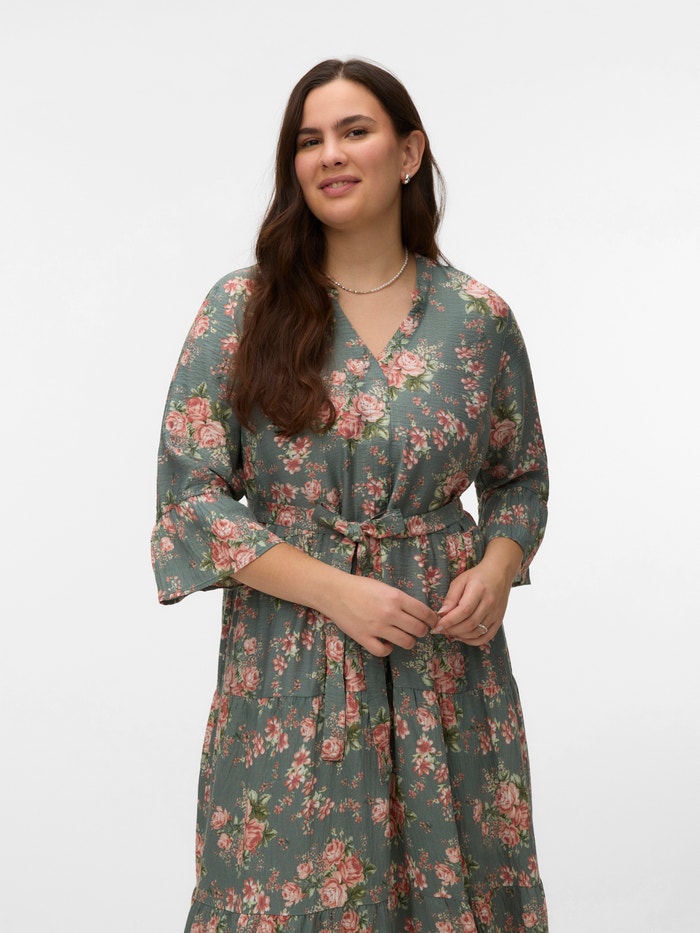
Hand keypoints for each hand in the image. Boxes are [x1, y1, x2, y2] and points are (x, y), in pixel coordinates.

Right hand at [323, 574, 438, 657]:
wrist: (334, 592)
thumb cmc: (360, 586)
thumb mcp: (385, 587)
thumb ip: (401, 599)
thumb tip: (419, 612)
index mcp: (396, 597)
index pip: (425, 613)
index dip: (432, 619)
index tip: (432, 621)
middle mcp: (389, 613)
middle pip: (419, 630)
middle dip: (422, 630)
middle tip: (418, 629)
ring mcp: (377, 627)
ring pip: (406, 642)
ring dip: (409, 641)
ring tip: (404, 636)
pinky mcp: (364, 638)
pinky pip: (384, 651)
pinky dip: (388, 648)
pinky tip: (386, 642)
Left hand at [433, 538, 522, 644]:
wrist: (499, 573)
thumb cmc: (477, 576)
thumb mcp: (460, 581)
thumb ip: (451, 598)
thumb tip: (441, 614)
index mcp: (479, 590)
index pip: (463, 611)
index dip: (449, 621)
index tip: (437, 626)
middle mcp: (490, 603)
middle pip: (470, 624)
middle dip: (452, 630)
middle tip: (440, 630)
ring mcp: (496, 613)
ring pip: (477, 632)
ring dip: (461, 636)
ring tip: (450, 632)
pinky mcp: (499, 620)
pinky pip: (487, 636)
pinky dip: (474, 641)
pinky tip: (463, 637)